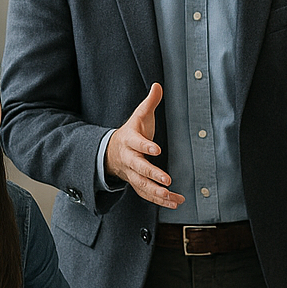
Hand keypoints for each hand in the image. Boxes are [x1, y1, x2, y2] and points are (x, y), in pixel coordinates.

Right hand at [104, 83, 183, 208]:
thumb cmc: (131, 132)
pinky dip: (160, 201)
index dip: (145, 146)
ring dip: (157, 193)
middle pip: (139, 168)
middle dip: (152, 174)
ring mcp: (131, 174)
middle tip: (167, 180)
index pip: (136, 143)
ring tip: (172, 196)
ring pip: (142, 185)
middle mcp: (129, 159)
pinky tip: (175, 203)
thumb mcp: (138, 116)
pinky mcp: (137, 184)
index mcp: (129, 141)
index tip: (157, 149)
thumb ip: (149, 102)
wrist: (111, 152)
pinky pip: (147, 194)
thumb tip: (158, 85)